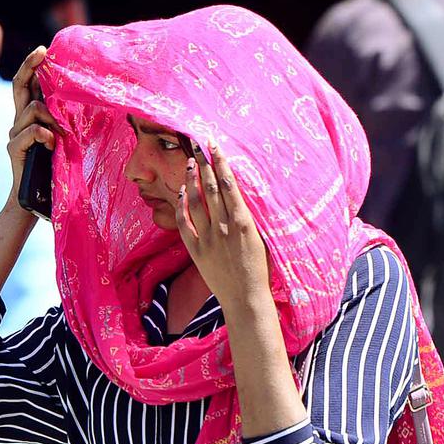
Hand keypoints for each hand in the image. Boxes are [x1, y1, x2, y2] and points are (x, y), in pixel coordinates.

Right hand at [6, 46, 61, 215]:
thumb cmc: (55, 171)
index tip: (44, 49)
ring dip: (52, 117)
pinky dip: (44, 134)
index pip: (28, 85)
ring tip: (62, 134)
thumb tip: (89, 104)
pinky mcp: (13, 148)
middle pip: (20, 86)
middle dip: (30, 66)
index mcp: (31, 117)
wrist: (35, 201)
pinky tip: (52, 144)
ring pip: (32, 108)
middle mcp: (19, 121)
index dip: (33, 66)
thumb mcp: (64, 141)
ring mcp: (14, 134)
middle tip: (42, 53)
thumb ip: (66, 123)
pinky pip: (31, 131)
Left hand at [176, 142, 271, 310]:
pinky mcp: (196, 251)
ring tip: (189, 162)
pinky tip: (181, 193)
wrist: (246, 298)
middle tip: (197, 144)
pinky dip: (181, 206)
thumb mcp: (262, 239)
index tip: (214, 146)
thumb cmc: (260, 269)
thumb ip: (250, 218)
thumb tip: (240, 196)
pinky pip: (185, 223)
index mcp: (244, 222)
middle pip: (211, 187)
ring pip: (196, 201)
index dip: (220, 163)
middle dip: (204, 163)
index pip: (229, 184)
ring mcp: (208, 238)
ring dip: (191, 179)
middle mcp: (224, 226)